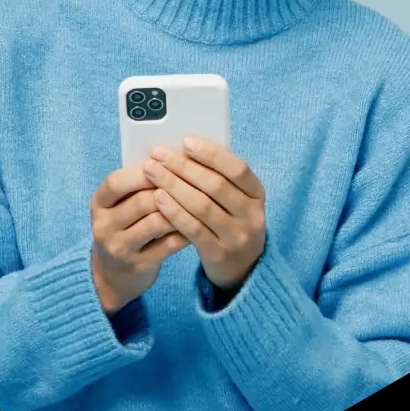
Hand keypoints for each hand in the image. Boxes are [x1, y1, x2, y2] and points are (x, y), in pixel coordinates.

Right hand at [90, 164, 191, 316]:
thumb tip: (173, 157)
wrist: (110, 276)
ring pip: (157, 222)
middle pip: (141, 201)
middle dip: (171, 188)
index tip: (168, 161)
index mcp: (99, 204)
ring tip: (201, 199)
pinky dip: (186, 231)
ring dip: (181, 209)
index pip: (116, 182)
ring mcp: (120, 248)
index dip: (142, 171)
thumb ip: (139, 185)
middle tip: (195, 179)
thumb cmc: (124, 228)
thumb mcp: (120, 206)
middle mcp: (104, 226)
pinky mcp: (139, 265)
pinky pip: (168, 244)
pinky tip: (200, 223)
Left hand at [142, 136, 265, 291]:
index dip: (211, 154)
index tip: (186, 141)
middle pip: (216, 185)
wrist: (243, 269)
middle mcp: (252, 214)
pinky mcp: (219, 253)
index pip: (237, 168)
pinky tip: (158, 198)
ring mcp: (237, 236)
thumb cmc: (231, 223)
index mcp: (257, 194)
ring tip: (152, 172)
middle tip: (158, 154)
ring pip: (202, 206)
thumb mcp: (236, 201)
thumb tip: (186, 150)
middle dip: (184, 166)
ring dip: (174, 185)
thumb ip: (219, 178)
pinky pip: (193, 229)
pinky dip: (174, 211)